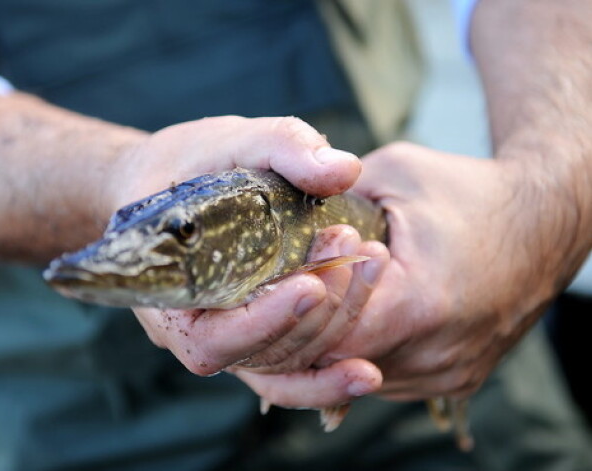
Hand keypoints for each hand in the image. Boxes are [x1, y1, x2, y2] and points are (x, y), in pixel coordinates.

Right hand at [126, 116, 384, 376]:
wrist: (164, 183)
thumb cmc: (185, 165)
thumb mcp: (227, 141)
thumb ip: (281, 146)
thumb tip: (346, 169)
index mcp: (170, 293)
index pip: (213, 337)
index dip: (264, 320)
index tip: (311, 283)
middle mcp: (195, 329)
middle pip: (259, 356)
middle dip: (315, 315)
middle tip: (352, 251)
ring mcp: (226, 337)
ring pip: (280, 368)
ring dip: (334, 332)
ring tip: (372, 270)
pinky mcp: (252, 334)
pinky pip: (286, 371)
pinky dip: (325, 379)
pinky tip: (368, 372)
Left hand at [314, 142, 560, 400]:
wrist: (545, 222)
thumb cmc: (470, 193)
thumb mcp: (393, 175)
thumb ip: (332, 200)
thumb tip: (284, 224)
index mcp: (420, 303)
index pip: (327, 334)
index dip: (298, 306)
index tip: (289, 273)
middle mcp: (436, 354)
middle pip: (337, 362)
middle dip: (307, 326)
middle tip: (292, 290)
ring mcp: (447, 373)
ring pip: (358, 375)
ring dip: (333, 343)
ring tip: (324, 299)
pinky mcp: (455, 379)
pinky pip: (387, 376)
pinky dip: (363, 351)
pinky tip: (356, 317)